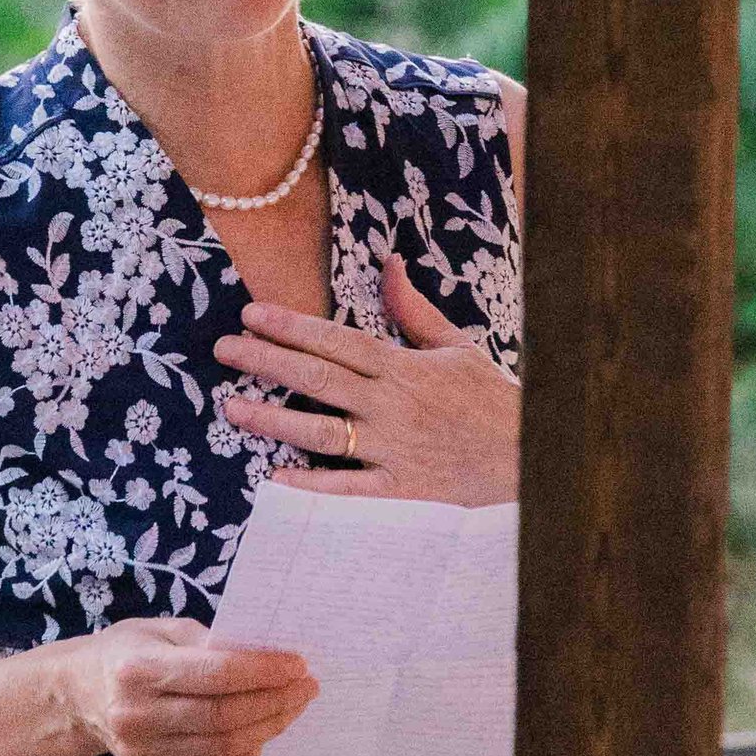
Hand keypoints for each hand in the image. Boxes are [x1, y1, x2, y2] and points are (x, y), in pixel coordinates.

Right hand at [65, 617, 315, 755]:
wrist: (80, 695)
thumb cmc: (128, 653)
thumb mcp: (161, 629)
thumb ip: (210, 642)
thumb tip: (267, 658)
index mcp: (139, 669)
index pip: (217, 674)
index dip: (265, 671)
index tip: (297, 664)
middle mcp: (137, 716)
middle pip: (225, 717)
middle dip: (276, 701)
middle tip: (305, 687)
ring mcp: (143, 753)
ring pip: (224, 749)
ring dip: (269, 728)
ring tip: (291, 707)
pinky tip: (259, 740)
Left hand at [214, 253, 520, 503]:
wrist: (531, 458)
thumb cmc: (490, 401)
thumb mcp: (456, 347)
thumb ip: (414, 310)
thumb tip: (389, 264)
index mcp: (403, 367)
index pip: (337, 340)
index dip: (291, 326)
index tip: (251, 314)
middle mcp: (392, 406)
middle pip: (318, 378)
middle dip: (266, 361)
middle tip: (223, 349)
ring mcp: (394, 450)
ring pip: (324, 432)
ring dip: (274, 419)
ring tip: (233, 408)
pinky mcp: (400, 491)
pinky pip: (348, 490)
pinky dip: (311, 485)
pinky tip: (273, 477)